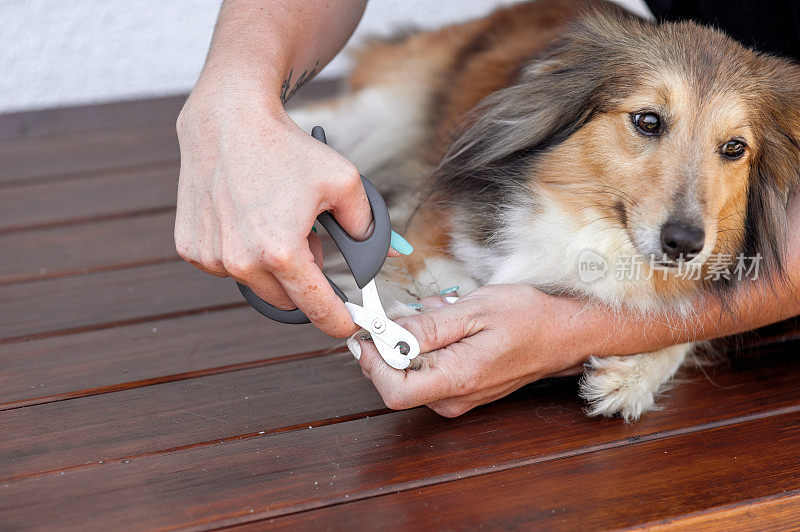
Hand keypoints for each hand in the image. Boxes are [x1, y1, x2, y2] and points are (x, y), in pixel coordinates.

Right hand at [174, 81, 372, 336]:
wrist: (227, 120)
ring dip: (272, 267)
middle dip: (305, 280)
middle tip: (310, 242)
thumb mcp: (344, 181)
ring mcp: (212, 257)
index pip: (316, 308)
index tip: (348, 326)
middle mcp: (241, 261)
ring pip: (256, 285)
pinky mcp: (191, 248)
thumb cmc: (286, 149)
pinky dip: (242, 252)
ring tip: (278, 223)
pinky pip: (227, 267)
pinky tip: (246, 219)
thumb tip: (379, 253)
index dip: (337, 321)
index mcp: (281, 251)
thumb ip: (367, 225)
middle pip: (287, 300)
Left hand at [352, 284, 589, 416]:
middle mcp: (452, 397)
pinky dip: (428, 342)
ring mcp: (455, 397)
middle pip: (394, 380)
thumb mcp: (475, 310)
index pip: (392, 390)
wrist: (562, 335)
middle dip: (392, 342)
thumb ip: (428, 327)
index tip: (371, 331)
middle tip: (412, 311)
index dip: (373, 361)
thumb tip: (388, 334)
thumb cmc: (527, 319)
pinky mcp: (458, 390)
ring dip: (414, 337)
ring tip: (445, 314)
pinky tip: (451, 323)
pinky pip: (426, 368)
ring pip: (409, 370)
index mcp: (456, 379)